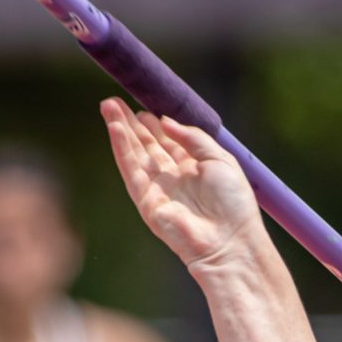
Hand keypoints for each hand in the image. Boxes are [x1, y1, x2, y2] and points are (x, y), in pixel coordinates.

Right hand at [100, 99, 264, 270]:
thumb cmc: (234, 204)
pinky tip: (115, 128)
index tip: (141, 104)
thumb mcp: (220, 159)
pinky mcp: (146, 201)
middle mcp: (174, 178)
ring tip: (108, 106)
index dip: (153, 123)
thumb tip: (164, 121)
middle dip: (131, 123)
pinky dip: (122, 148)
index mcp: (193, 168)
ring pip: (135, 154)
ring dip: (120, 131)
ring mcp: (158, 190)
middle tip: (114, 101)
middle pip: (147, 146)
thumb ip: (194, 138)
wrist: (230, 241)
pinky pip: (131, 170)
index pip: (167, 141)